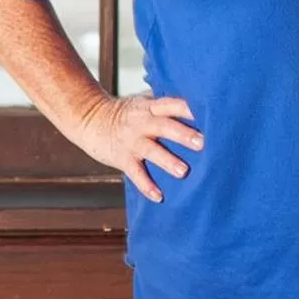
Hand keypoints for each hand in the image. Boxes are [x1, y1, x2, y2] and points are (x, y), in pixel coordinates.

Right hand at [74, 94, 201, 201]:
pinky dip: (146, 185)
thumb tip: (198, 101)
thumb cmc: (126, 112)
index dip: (188, 108)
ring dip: (168, 161)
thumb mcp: (144, 102)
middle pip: (164, 126)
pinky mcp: (122, 158)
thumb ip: (166, 104)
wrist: (90, 119)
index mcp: (151, 107)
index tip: (208, 113)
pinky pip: (135, 173)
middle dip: (183, 134)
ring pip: (151, 151)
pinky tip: (159, 196)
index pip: (172, 104)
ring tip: (183, 171)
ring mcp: (132, 141)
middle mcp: (142, 122)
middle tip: (202, 143)